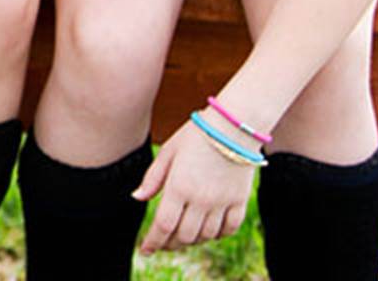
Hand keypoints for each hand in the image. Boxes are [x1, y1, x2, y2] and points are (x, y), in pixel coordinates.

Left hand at [134, 119, 253, 253]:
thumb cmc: (196, 135)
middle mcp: (201, 199)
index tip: (144, 250)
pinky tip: (208, 231)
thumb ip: (153, 178)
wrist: (234, 126)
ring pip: (206, 236)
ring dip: (192, 240)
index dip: (153, 242)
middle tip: (162, 244)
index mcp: (179, 186)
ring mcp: (223, 201)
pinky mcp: (240, 201)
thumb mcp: (168, 152)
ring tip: (182, 237)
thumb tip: (137, 198)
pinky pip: (229, 229)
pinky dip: (217, 235)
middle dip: (170, 244)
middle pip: (184, 235)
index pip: (163, 225)